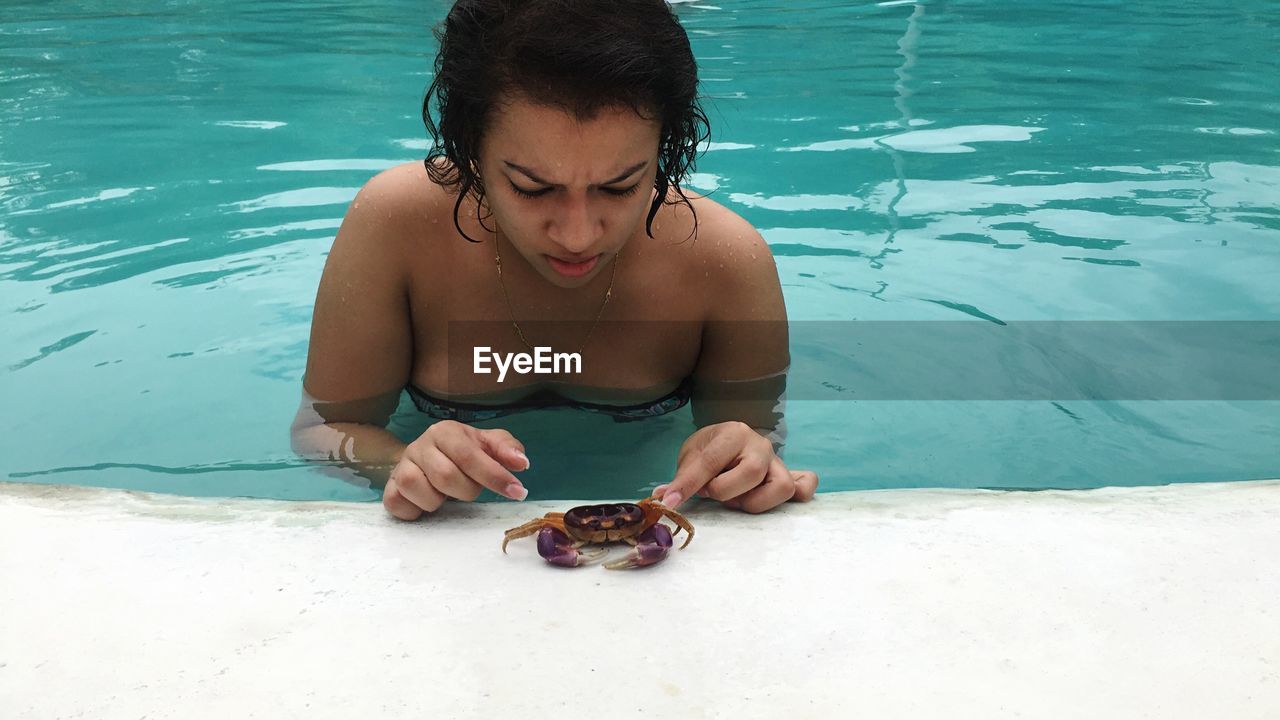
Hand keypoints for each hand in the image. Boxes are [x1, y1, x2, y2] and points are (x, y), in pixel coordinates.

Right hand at [382, 420, 529, 519]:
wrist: (426, 456)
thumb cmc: (463, 452)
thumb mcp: (488, 445)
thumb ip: (507, 449)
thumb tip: (521, 462)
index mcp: (445, 432)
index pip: (469, 455)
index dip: (494, 476)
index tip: (516, 491)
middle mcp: (420, 445)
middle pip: (446, 476)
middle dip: (467, 491)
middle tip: (471, 490)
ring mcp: (401, 466)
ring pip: (419, 489)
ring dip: (440, 501)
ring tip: (446, 495)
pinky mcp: (390, 487)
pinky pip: (397, 503)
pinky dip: (415, 510)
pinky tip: (426, 504)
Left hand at [653, 421, 817, 512]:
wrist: (733, 439)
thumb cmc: (712, 448)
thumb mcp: (692, 453)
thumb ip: (682, 476)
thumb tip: (663, 498)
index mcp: (734, 433)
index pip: (710, 462)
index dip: (688, 485)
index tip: (669, 502)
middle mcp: (761, 446)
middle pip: (750, 474)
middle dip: (725, 491)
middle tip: (712, 492)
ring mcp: (779, 463)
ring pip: (781, 488)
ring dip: (754, 501)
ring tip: (737, 498)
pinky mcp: (790, 477)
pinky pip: (805, 487)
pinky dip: (798, 495)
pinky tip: (773, 499)